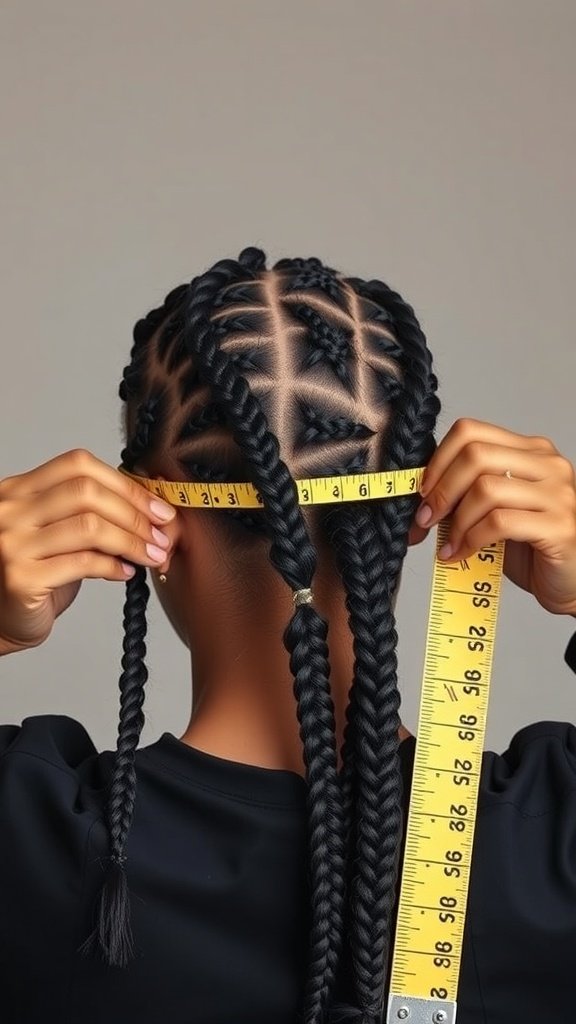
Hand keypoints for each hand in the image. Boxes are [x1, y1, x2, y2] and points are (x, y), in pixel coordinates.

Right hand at [0, 449, 174, 652]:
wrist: (2, 619)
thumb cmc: (37, 574)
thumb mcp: (60, 532)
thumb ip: (92, 513)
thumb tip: (152, 507)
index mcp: (19, 489)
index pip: (78, 465)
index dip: (124, 483)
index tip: (156, 506)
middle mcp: (10, 510)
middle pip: (86, 492)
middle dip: (134, 513)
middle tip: (162, 533)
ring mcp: (12, 543)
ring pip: (88, 527)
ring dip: (132, 541)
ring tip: (153, 554)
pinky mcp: (21, 577)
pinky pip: (82, 563)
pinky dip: (113, 566)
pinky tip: (127, 572)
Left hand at [407, 418, 575, 615]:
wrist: (572, 583)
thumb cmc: (532, 548)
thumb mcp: (497, 511)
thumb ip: (469, 494)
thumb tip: (422, 494)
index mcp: (530, 451)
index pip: (471, 431)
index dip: (438, 460)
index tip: (424, 491)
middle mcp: (547, 465)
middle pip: (475, 455)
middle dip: (442, 490)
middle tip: (427, 518)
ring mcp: (557, 494)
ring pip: (485, 489)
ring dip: (456, 520)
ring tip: (449, 543)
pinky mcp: (559, 526)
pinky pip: (499, 522)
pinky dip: (471, 540)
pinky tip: (461, 554)